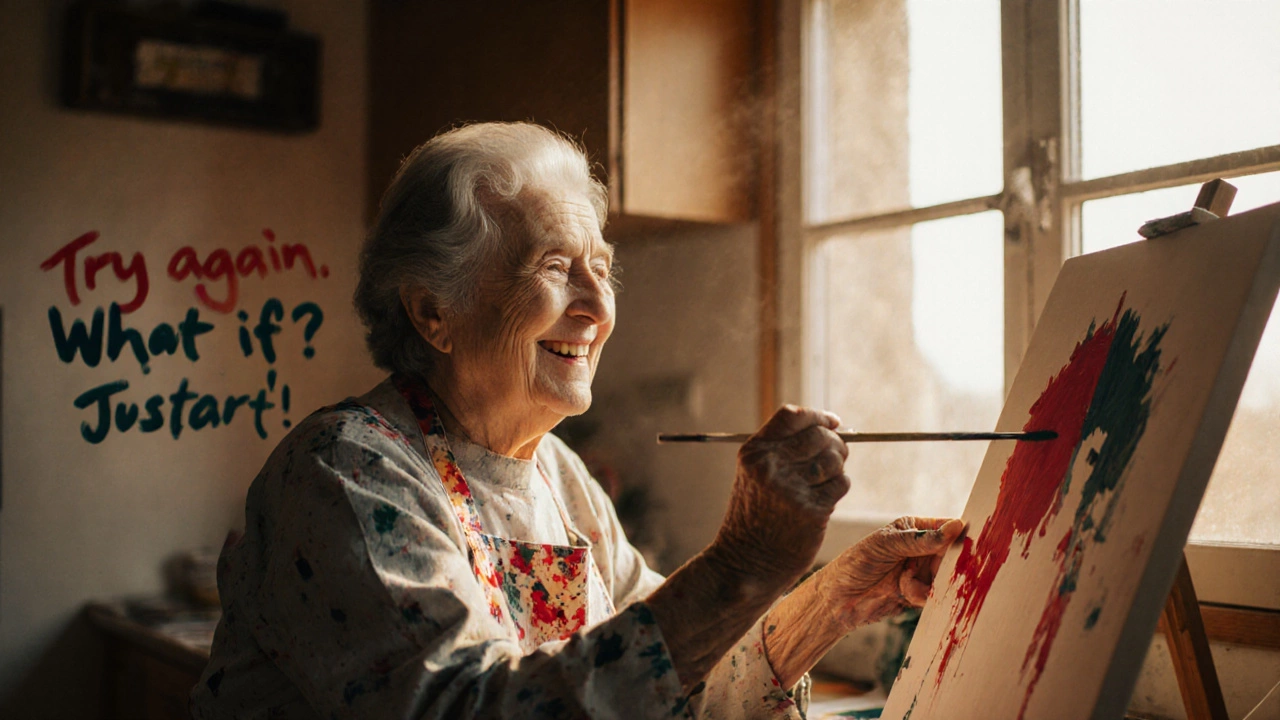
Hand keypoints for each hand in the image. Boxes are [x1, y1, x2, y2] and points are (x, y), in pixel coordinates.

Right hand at [712, 405, 850, 585]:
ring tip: (824, 482)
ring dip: (837, 468)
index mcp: (754, 452)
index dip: (818, 415)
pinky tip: (824, 500)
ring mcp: (791, 488)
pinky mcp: (812, 510)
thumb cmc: (756, 515)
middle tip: (835, 457)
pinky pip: (841, 483)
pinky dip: (838, 488)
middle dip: (835, 443)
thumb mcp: (754, 474)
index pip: (792, 415)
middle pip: (819, 435)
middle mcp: (770, 466)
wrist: (746, 562)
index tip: (834, 422)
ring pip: (834, 459)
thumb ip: (782, 448)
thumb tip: (831, 426)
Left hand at [819, 516, 964, 628]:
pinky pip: (937, 595)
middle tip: (939, 568)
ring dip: (933, 581)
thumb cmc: (856, 563)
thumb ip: (920, 540)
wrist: (838, 600)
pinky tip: (903, 593)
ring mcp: (922, 572)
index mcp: (914, 528)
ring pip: (948, 577)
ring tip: (906, 580)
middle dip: (950, 563)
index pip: (946, 527)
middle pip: (954, 554)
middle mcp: (922, 549)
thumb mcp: (886, 545)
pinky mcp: (920, 594)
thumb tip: (955, 527)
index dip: (961, 534)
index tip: (973, 542)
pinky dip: (923, 595)